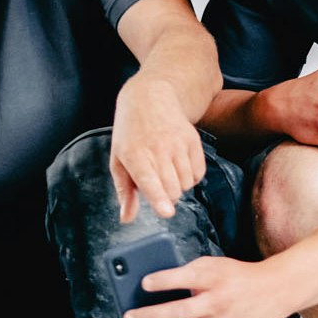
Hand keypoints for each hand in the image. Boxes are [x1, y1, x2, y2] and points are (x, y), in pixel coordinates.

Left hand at [111, 73, 206, 221]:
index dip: (158, 199)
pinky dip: (191, 177)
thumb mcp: (119, 160)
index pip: (149, 181)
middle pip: (172, 189)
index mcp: (134, 155)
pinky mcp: (193, 140)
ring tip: (167, 171)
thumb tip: (127, 219)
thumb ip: (125, 191)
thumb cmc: (130, 134)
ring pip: (186, 183)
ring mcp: (178, 143)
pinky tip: (179, 166)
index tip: (167, 212)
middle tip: (157, 183)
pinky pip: (198, 173)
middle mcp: (158, 148)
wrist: (150, 98)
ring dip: (178, 186)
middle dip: (166, 196)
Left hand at [123, 254, 299, 317]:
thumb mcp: (216, 265)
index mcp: (214, 277)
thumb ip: (191, 273)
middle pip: (178, 312)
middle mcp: (217, 301)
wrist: (275, 291)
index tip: (144, 283)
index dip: (162, 281)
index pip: (184, 278)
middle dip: (149, 316)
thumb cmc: (240, 276)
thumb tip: (158, 286)